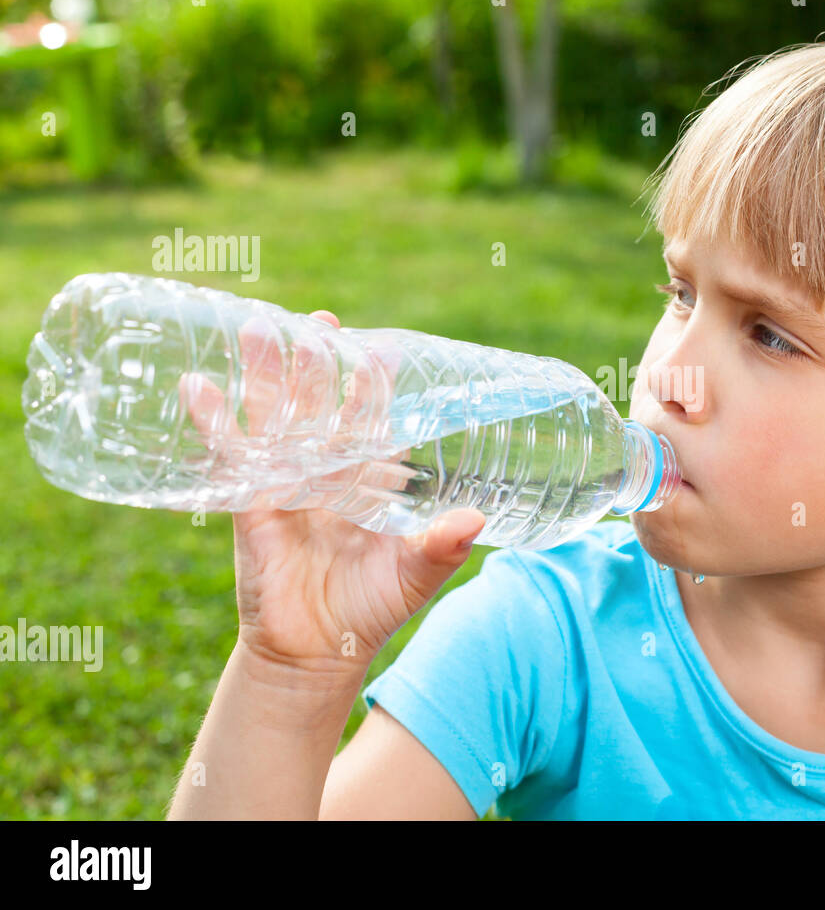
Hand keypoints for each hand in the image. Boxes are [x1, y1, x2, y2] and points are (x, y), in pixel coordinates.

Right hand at [179, 309, 485, 672]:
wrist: (316, 655)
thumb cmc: (370, 609)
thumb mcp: (415, 575)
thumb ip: (442, 546)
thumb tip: (477, 518)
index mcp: (366, 482)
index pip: (371, 422)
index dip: (374, 387)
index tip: (382, 348)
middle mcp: (324, 475)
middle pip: (319, 407)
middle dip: (319, 364)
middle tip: (321, 319)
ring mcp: (283, 486)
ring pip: (274, 419)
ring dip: (267, 376)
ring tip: (261, 327)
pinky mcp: (248, 507)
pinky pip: (229, 459)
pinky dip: (212, 423)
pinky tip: (197, 386)